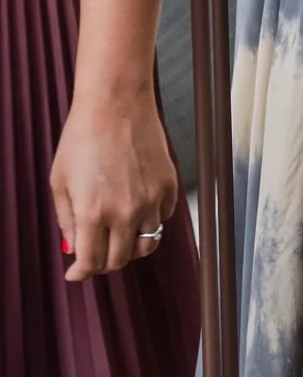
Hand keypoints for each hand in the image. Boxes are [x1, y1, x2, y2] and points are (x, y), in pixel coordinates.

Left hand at [51, 86, 177, 280]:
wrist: (116, 103)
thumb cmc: (82, 136)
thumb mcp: (60, 181)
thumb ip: (66, 220)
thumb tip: (75, 247)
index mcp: (93, 213)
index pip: (92, 262)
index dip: (81, 273)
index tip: (76, 272)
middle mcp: (126, 212)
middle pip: (120, 260)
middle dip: (104, 263)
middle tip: (95, 254)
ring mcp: (151, 199)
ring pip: (147, 245)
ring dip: (130, 248)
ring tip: (119, 237)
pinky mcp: (169, 185)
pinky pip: (163, 218)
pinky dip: (150, 222)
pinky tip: (137, 210)